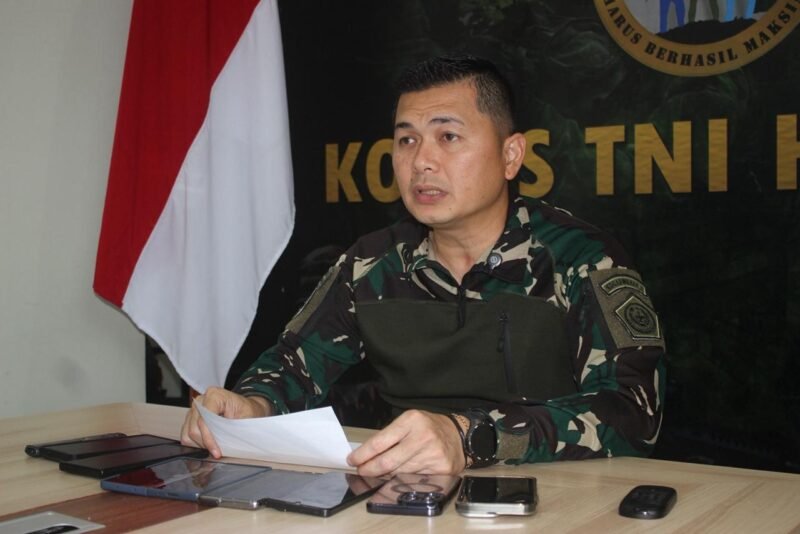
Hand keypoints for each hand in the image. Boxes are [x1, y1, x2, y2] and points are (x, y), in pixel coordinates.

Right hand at [180, 386, 270, 457]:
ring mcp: (194, 409)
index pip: (204, 421)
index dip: (209, 439)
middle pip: (194, 429)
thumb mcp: (247, 418)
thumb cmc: (248, 411)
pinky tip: (209, 444)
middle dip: (206, 443)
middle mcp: (200, 400)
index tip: (217, 452)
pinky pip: (186, 436)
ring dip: (201, 444)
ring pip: (188, 434)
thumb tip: (226, 444)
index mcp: (214, 395)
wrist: (247, 408)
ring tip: (216, 446)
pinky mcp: (191, 419)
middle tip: (219, 451)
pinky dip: (196, 444)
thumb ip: (235, 430)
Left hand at [346, 409, 465, 475]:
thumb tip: (366, 454)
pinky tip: (396, 477)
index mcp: (411, 420)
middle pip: (387, 461)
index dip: (363, 454)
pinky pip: (412, 479)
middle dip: (369, 469)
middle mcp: (422, 437)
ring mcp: (432, 454)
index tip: (352, 460)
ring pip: (398, 473)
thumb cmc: (429, 428)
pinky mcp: (440, 469)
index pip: (380, 442)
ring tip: (376, 473)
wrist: (460, 435)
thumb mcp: (409, 421)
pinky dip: (401, 479)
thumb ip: (390, 435)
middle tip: (360, 471)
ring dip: (384, 475)